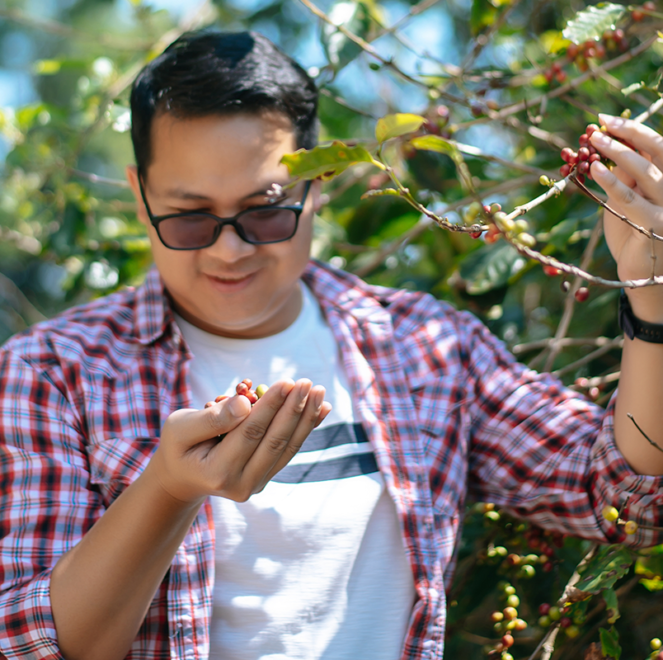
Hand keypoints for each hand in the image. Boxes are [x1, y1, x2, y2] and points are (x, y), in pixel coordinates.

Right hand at [146, 378, 330, 503]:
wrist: (182, 477)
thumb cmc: (179, 445)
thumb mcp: (180, 427)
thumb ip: (212, 418)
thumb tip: (246, 403)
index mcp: (217, 472)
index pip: (251, 433)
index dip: (271, 406)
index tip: (287, 381)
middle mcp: (241, 484)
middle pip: (274, 441)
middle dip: (294, 409)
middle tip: (309, 382)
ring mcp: (256, 484)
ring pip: (287, 446)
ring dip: (306, 417)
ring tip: (320, 391)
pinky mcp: (265, 477)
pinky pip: (289, 449)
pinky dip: (306, 427)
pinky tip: (322, 408)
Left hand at [589, 114, 662, 321]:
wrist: (645, 279)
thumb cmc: (634, 238)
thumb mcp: (627, 205)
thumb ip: (624, 181)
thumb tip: (605, 152)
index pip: (658, 147)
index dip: (633, 130)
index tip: (606, 119)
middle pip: (657, 151)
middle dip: (628, 134)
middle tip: (599, 124)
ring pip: (645, 171)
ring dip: (617, 153)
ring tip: (593, 141)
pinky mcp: (656, 226)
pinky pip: (631, 199)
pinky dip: (612, 182)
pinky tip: (594, 170)